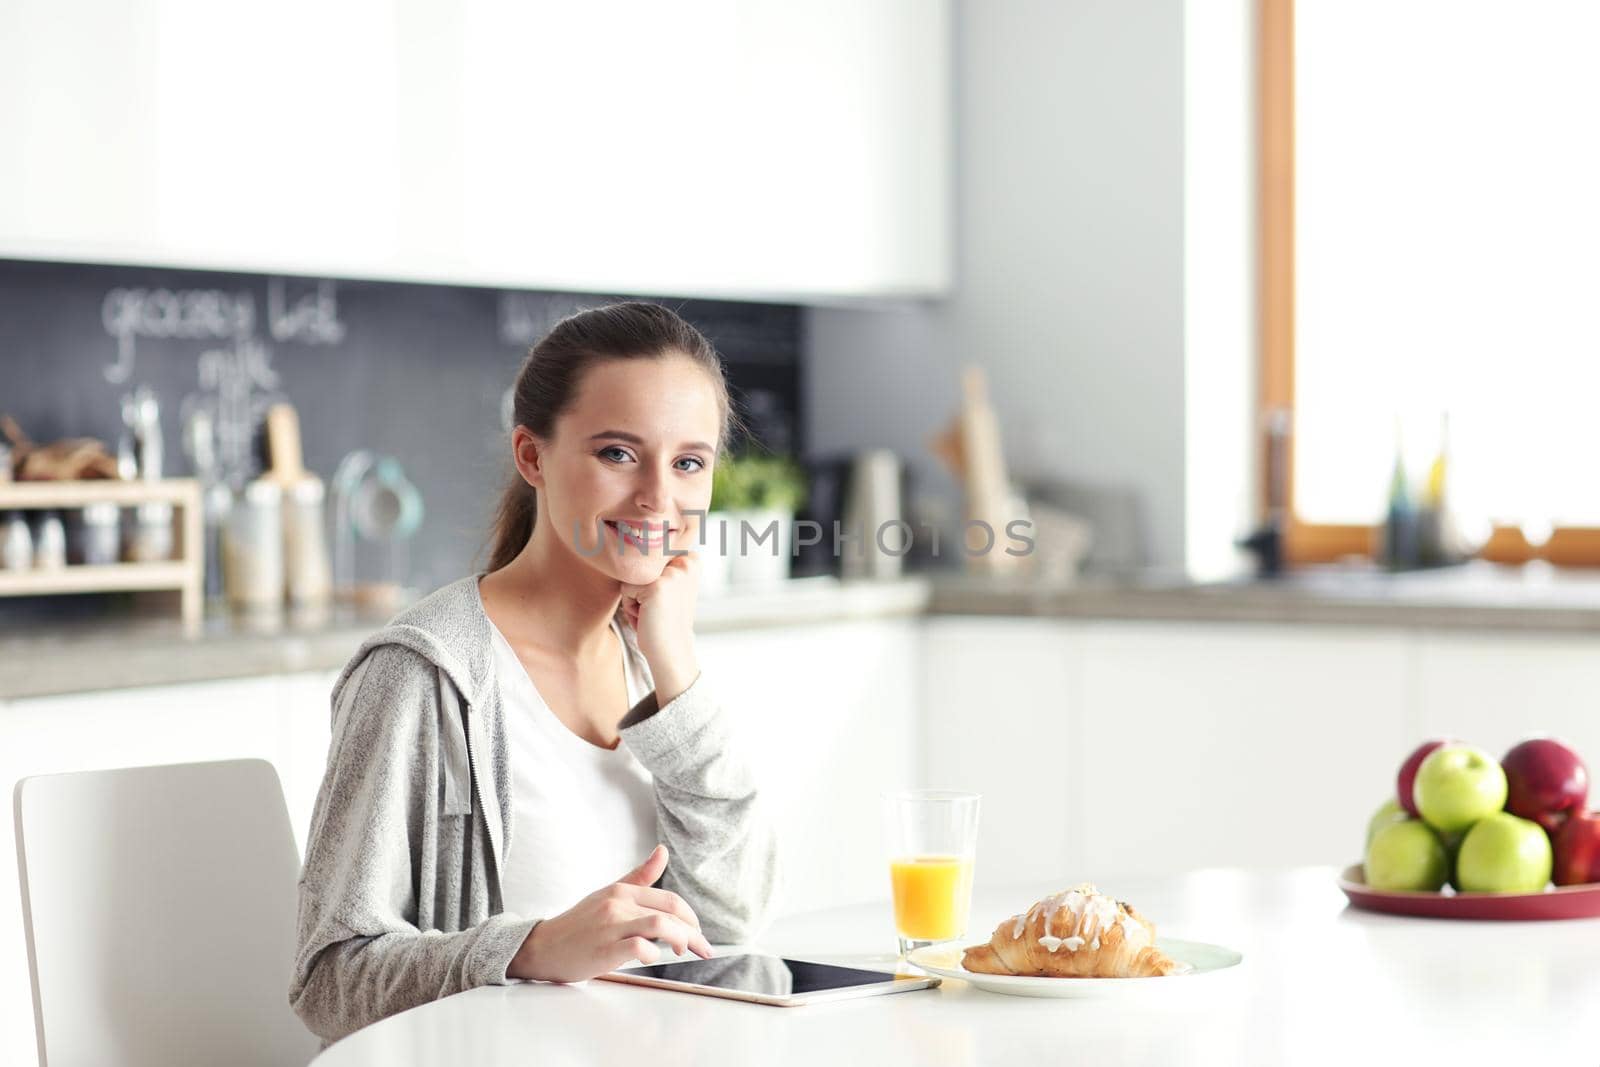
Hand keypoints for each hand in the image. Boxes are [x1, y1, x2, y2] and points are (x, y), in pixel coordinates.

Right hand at [507, 844, 712, 982]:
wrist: (543, 946)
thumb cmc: (579, 924)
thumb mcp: (609, 894)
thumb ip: (639, 876)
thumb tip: (663, 851)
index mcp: (622, 891)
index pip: (670, 899)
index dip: (691, 918)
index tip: (697, 933)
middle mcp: (618, 904)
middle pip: (671, 912)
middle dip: (693, 933)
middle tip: (701, 949)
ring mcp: (610, 926)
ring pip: (660, 925)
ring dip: (681, 940)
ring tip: (683, 952)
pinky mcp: (604, 949)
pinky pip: (639, 947)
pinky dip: (652, 953)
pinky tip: (651, 957)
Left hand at [618, 551, 700, 704]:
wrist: (671, 651)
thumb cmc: (666, 622)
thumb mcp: (672, 588)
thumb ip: (661, 567)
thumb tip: (633, 545)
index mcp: (691, 560)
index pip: (649, 559)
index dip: (651, 582)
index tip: (667, 600)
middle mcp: (684, 562)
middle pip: (639, 567)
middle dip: (641, 590)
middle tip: (658, 609)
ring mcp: (671, 574)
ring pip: (631, 578)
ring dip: (635, 599)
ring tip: (652, 614)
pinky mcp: (655, 586)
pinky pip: (626, 590)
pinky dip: (630, 607)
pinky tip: (647, 619)